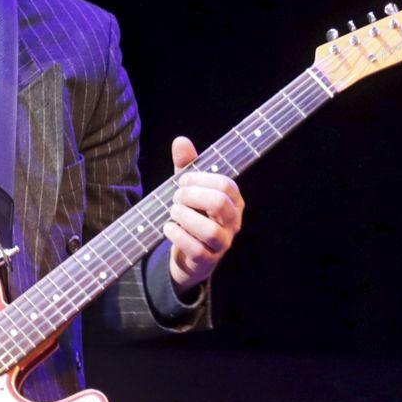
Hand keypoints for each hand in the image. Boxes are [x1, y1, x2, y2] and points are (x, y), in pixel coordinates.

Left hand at [164, 135, 244, 291]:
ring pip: (209, 230)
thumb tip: (181, 141)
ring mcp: (222, 243)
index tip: (181, 181)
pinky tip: (168, 228)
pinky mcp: (208, 260)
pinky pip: (195, 249)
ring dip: (184, 217)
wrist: (190, 257)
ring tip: (173, 213)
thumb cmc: (192, 216)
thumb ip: (186, 166)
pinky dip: (177, 235)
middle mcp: (233, 222)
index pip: (225, 184)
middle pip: (219, 203)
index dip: (199, 179)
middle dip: (191, 196)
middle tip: (176, 198)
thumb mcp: (189, 190)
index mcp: (234, 201)